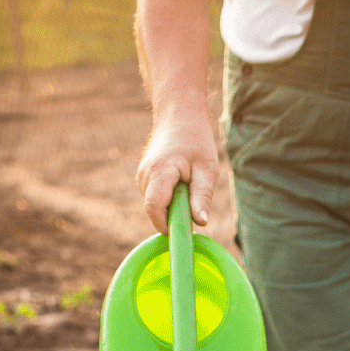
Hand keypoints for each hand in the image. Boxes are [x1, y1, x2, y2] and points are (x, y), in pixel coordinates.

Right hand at [136, 107, 218, 234]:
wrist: (178, 117)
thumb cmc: (196, 142)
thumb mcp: (207, 169)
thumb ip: (202, 196)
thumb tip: (200, 223)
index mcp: (160, 171)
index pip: (154, 207)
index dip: (165, 225)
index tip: (181, 232)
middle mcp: (145, 176)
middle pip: (156, 210)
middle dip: (174, 215)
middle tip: (192, 201)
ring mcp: (142, 178)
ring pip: (157, 206)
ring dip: (173, 205)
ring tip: (187, 183)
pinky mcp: (144, 181)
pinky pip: (157, 200)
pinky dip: (170, 199)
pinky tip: (179, 182)